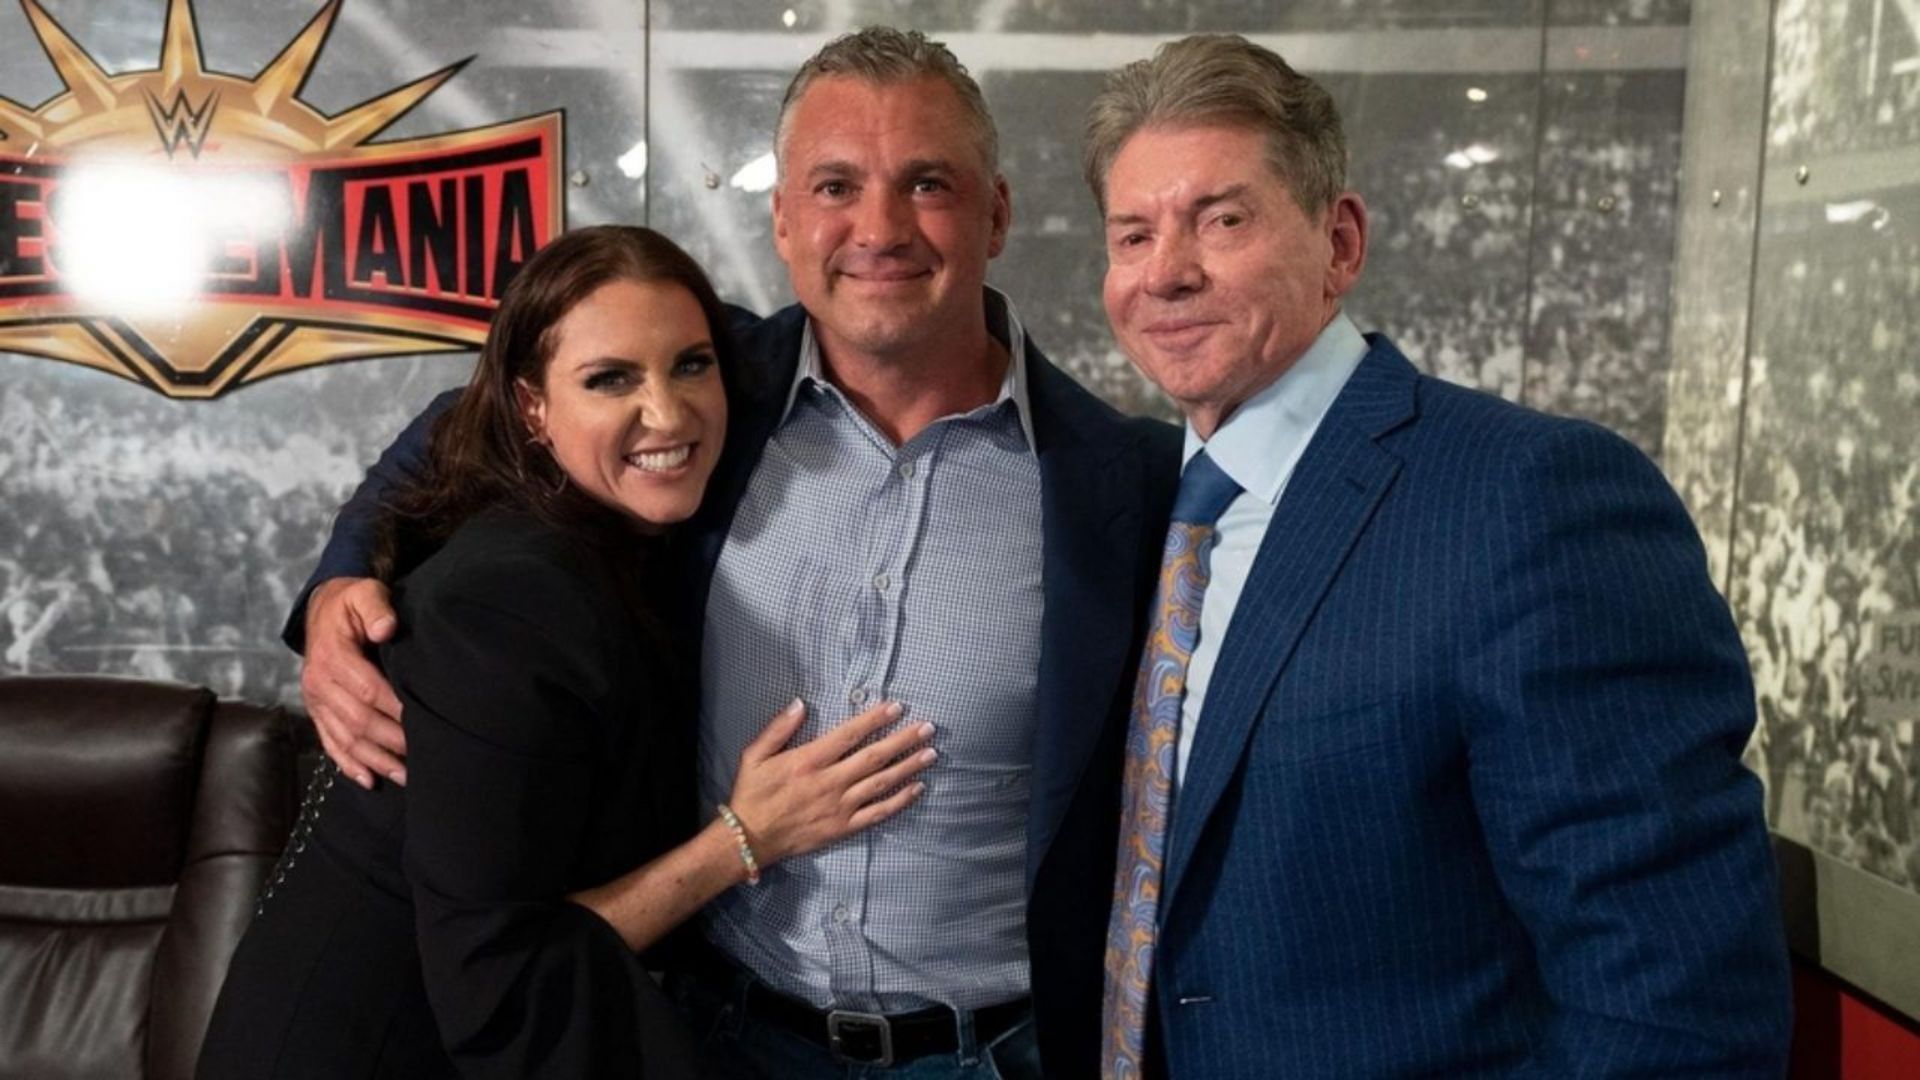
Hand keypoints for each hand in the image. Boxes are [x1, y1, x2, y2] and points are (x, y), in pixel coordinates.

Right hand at [302, 577, 406, 788]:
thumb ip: (376, 607)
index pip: (367, 689)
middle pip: (358, 720)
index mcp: (332, 656)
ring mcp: (316, 701)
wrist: (322, 610)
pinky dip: (349, 764)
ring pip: (345, 738)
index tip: (421, 722)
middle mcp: (319, 683)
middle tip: (421, 757)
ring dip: (375, 760)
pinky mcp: (317, 712)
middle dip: (390, 742)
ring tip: (404, 776)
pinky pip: (330, 742)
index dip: (394, 708)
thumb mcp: (364, 593)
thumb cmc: (351, 603)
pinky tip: (369, 780)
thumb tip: (386, 628)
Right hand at [727, 699, 933, 864]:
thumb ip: (778, 727)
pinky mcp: (843, 827)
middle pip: (874, 757)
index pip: (850, 734)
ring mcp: (839, 806)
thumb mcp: (755, 755)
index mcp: (809, 760)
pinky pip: (878, 813)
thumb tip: (801, 703)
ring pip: (881, 783)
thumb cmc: (752, 794)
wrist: (749, 839)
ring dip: (909, 767)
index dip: (875, 719)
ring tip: (931, 753)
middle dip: (903, 740)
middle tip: (928, 728)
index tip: (897, 707)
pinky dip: (900, 801)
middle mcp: (829, 782)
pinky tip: (917, 788)